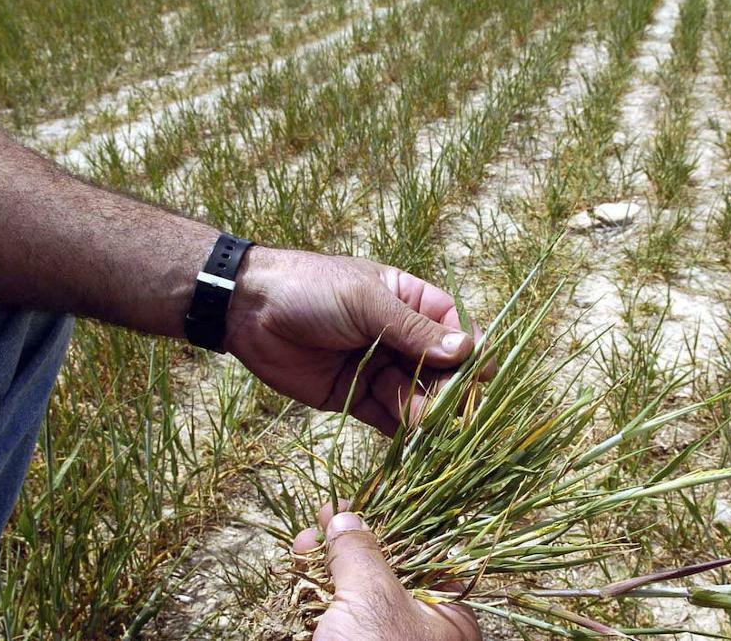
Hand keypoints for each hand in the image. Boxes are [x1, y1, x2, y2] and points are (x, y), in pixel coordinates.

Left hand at [225, 247, 480, 434]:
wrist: (247, 310)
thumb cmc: (311, 289)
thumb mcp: (366, 301)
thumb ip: (413, 329)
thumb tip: (465, 350)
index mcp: (409, 302)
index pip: (455, 328)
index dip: (470, 351)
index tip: (482, 375)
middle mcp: (400, 338)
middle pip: (440, 369)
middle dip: (450, 389)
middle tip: (456, 409)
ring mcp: (378, 368)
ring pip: (416, 396)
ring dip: (427, 412)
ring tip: (429, 423)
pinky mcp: (355, 397)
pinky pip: (386, 418)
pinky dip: (402, 432)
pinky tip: (413, 441)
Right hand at [292, 503, 480, 640]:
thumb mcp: (373, 600)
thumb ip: (360, 555)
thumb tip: (349, 519)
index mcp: (445, 617)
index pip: (421, 555)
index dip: (386, 524)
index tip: (354, 504)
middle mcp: (416, 632)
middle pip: (381, 573)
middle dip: (346, 544)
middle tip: (320, 520)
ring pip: (351, 598)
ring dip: (324, 567)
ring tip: (301, 544)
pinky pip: (331, 623)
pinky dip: (312, 600)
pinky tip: (295, 576)